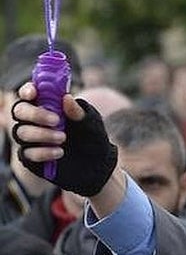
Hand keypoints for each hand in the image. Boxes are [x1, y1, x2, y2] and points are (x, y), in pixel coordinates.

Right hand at [11, 82, 118, 196]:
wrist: (96, 164)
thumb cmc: (91, 136)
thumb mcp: (90, 123)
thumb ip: (78, 111)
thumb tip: (66, 98)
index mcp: (47, 105)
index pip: (28, 93)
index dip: (27, 91)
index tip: (34, 94)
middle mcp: (34, 120)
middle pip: (19, 111)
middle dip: (35, 114)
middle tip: (56, 121)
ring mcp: (30, 138)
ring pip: (21, 132)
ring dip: (41, 134)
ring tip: (63, 138)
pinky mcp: (30, 156)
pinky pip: (26, 153)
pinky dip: (42, 152)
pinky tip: (59, 152)